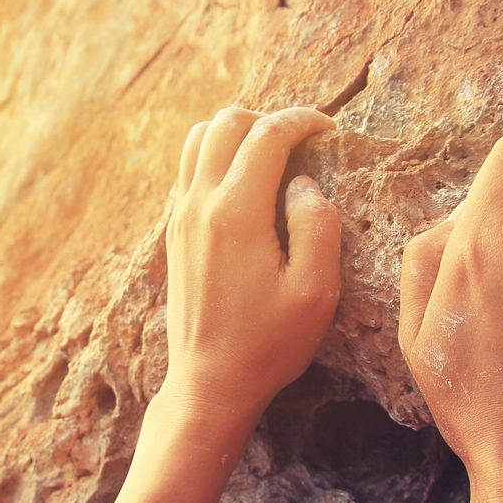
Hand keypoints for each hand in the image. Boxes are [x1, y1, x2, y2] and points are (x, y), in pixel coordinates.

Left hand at [160, 106, 342, 432]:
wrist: (209, 383)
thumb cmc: (268, 344)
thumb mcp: (315, 291)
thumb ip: (317, 225)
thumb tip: (303, 183)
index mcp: (236, 213)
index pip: (267, 134)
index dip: (303, 120)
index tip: (329, 130)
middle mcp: (199, 205)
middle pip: (226, 122)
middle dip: (268, 119)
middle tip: (301, 143)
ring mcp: (180, 217)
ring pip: (199, 138)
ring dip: (236, 134)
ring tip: (271, 159)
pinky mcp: (174, 233)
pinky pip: (189, 169)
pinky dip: (216, 158)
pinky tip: (245, 188)